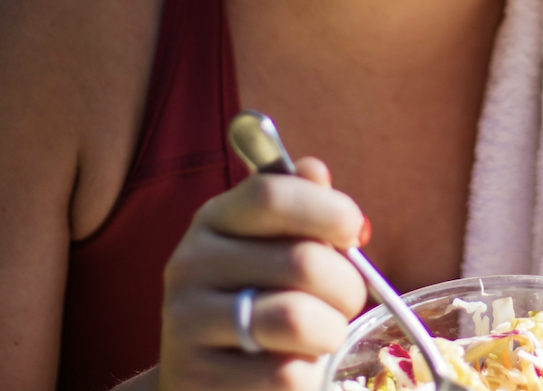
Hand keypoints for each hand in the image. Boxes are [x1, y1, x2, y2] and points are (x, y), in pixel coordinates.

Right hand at [159, 157, 367, 389]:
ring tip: (325, 334)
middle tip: (347, 300)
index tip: (356, 231)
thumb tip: (315, 171)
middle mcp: (192, 264)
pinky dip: (308, 373)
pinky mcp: (196, 378)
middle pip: (301, 261)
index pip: (270, 195)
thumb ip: (302, 206)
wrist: (203, 377)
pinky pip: (285, 373)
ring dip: (330, 330)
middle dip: (347, 286)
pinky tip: (297, 366)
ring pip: (295, 318)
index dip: (326, 209)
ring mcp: (186, 323)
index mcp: (215, 218)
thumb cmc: (258, 296)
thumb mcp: (276, 243)